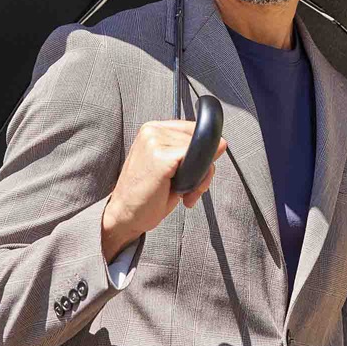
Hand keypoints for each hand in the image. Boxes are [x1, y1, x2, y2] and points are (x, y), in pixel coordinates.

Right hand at [101, 120, 227, 261]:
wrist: (124, 216)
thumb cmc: (148, 195)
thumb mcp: (174, 169)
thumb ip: (195, 154)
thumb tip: (222, 143)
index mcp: (154, 129)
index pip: (195, 130)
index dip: (201, 152)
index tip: (192, 172)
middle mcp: (152, 130)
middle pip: (200, 140)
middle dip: (202, 167)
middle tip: (187, 189)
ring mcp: (155, 141)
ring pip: (201, 151)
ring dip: (200, 177)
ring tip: (182, 192)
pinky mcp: (160, 156)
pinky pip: (196, 161)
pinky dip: (195, 180)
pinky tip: (179, 191)